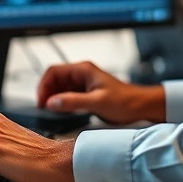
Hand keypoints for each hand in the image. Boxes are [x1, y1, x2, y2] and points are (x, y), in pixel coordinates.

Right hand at [37, 61, 165, 124]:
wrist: (141, 106)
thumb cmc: (125, 100)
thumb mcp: (97, 102)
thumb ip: (73, 101)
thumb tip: (52, 102)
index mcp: (83, 70)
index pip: (54, 71)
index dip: (44, 85)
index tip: (41, 100)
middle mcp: (83, 74)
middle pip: (55, 79)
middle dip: (47, 92)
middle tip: (44, 107)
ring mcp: (85, 84)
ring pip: (61, 87)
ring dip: (54, 97)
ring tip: (52, 110)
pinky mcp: (87, 93)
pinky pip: (68, 95)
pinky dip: (62, 102)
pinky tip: (63, 111)